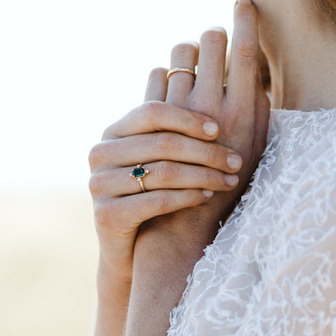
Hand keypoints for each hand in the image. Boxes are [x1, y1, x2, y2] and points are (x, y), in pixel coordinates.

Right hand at [88, 101, 244, 281]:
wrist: (130, 249)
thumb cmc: (152, 194)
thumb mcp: (157, 157)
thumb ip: (171, 126)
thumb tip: (196, 86)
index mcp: (113, 132)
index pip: (152, 112)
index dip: (188, 118)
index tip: (218, 130)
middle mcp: (100, 154)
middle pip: (162, 143)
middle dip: (205, 152)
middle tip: (236, 161)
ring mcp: (100, 184)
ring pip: (163, 172)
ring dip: (203, 175)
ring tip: (229, 180)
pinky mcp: (107, 214)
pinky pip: (158, 200)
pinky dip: (188, 197)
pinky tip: (208, 196)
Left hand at [137, 0, 270, 245]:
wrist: (183, 220)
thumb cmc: (226, 186)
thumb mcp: (253, 148)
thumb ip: (255, 108)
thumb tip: (252, 71)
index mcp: (243, 113)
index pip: (247, 52)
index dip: (246, 21)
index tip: (243, 2)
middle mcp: (210, 105)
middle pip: (211, 40)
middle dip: (214, 33)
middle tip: (216, 39)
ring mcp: (176, 108)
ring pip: (180, 51)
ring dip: (188, 52)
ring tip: (193, 66)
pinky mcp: (150, 116)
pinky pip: (156, 73)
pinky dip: (166, 75)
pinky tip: (172, 89)